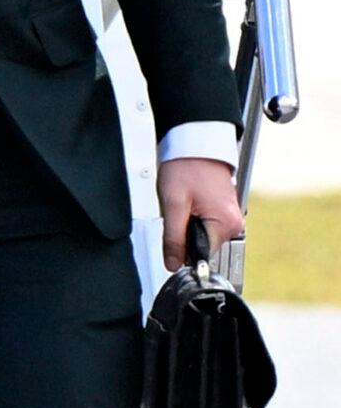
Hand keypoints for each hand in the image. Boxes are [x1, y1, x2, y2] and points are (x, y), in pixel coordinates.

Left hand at [157, 155, 243, 272]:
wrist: (195, 143)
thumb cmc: (187, 166)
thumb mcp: (174, 205)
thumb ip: (174, 239)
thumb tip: (173, 264)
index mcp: (225, 224)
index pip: (201, 256)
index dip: (182, 248)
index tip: (175, 231)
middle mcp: (234, 222)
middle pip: (202, 247)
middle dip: (184, 234)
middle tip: (179, 210)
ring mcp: (230, 216)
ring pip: (202, 236)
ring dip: (188, 225)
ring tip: (185, 201)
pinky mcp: (224, 210)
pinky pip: (205, 224)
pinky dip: (193, 217)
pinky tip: (190, 201)